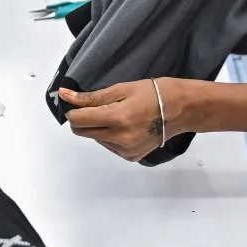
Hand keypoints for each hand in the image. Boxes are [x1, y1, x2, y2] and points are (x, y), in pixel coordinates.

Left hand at [57, 80, 179, 162]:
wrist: (181, 110)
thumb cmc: (153, 93)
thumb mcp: (121, 88)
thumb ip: (91, 97)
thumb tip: (65, 95)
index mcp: (117, 118)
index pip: (78, 120)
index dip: (73, 110)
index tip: (77, 103)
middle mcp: (120, 139)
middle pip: (83, 132)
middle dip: (83, 119)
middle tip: (97, 107)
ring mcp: (126, 150)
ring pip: (96, 139)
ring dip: (98, 128)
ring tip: (118, 115)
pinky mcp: (131, 157)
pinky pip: (109, 146)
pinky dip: (110, 136)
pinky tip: (124, 126)